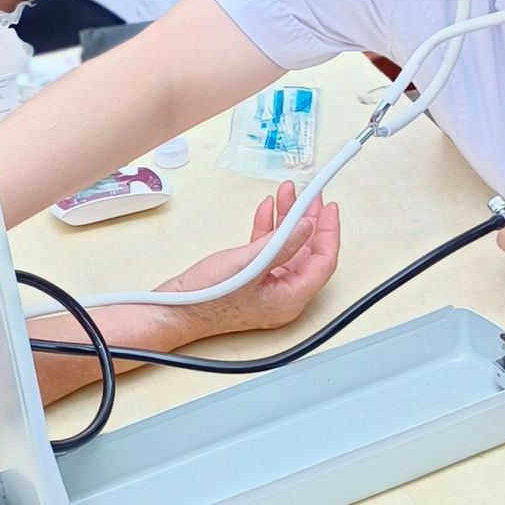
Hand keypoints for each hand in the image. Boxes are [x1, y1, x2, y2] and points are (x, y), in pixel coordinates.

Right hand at [155, 182, 341, 340]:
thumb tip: (307, 227)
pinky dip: (269, 230)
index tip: (328, 207)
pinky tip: (267, 211)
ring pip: (288, 248)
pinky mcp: (252, 280)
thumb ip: (282, 244)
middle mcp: (283, 295)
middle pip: (308, 252)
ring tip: (287, 194)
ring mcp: (267, 288)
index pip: (323, 262)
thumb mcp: (249, 265)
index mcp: (290, 299)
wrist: (175, 310)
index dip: (329, 232)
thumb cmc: (207, 299)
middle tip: (310, 195)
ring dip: (287, 221)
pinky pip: (269, 252)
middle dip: (309, 220)